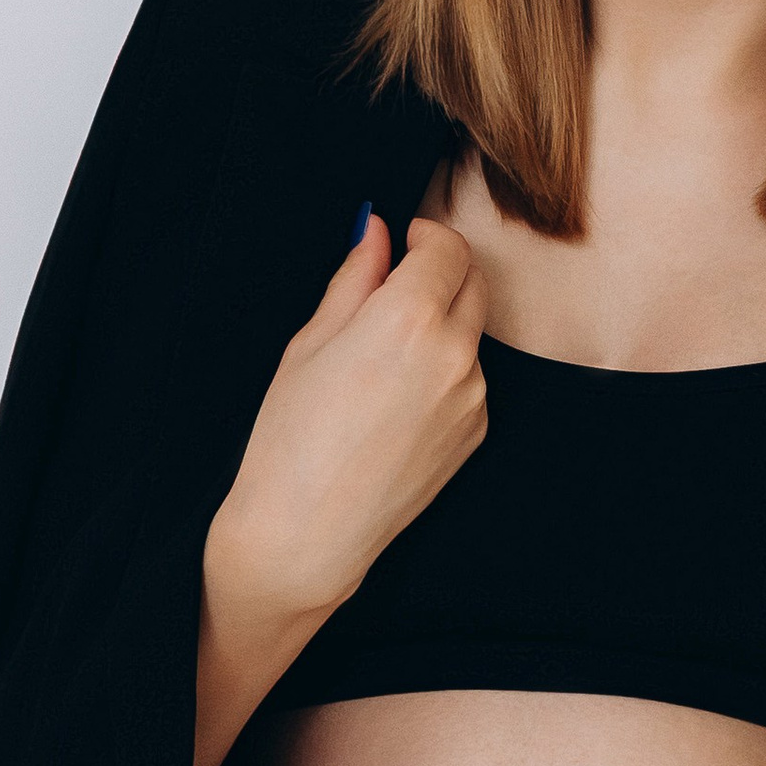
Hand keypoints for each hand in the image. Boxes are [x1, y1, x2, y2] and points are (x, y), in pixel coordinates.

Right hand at [194, 213, 487, 765]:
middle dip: (441, 272)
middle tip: (396, 285)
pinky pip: (469, 379)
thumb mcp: (309, 343)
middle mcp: (454, 352)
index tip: (402, 242)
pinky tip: (395, 400)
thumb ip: (354, 279)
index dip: (425, 236)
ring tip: (382, 357)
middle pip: (473, 281)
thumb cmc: (291, 438)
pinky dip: (444, 371)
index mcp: (409, 317)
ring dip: (442, 323)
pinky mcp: (475, 431)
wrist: (305, 534)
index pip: (447, 247)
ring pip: (471, 332)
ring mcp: (472, 395)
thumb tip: (375, 231)